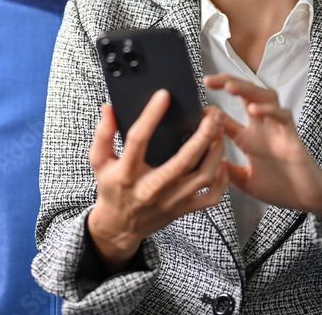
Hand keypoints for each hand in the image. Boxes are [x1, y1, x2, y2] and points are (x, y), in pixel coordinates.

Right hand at [87, 90, 228, 272]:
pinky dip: (221, 179)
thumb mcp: (99, 161)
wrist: (119, 226)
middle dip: (202, 135)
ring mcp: (170, 201)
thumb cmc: (111, 188)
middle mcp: (151, 188)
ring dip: (216, 152)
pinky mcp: (183, 209)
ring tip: (219, 131)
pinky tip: (221, 161)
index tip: (163, 95)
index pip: (138, 140)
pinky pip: (210, 197)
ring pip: (203, 177)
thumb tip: (109, 109)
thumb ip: (103, 134)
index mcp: (127, 173)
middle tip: (211, 115)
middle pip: (183, 161)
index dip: (150, 116)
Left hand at [203, 73, 321, 223]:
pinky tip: (254, 109)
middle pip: (245, 96)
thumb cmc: (280, 188)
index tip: (192, 106)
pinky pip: (282, 116)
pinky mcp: (292, 136)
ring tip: (230, 86)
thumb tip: (206, 161)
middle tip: (208, 80)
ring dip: (247, 90)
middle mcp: (261, 128)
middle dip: (227, 84)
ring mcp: (277, 129)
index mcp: (248, 138)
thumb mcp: (245, 181)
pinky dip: (269, 110)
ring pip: (264, 97)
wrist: (308, 200)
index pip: (225, 118)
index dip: (209, 110)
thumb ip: (227, 171)